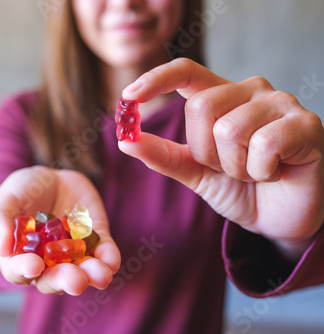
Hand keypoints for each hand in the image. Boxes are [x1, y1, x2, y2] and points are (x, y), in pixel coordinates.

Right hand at [0, 166, 120, 294]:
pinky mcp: (95, 241)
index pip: (19, 271)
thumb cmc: (22, 190)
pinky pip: (103, 254)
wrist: (53, 176)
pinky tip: (110, 261)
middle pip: (54, 279)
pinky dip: (108, 259)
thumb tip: (2, 249)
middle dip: (65, 280)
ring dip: (92, 275)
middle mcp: (47, 262)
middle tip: (75, 281)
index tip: (33, 266)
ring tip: (100, 274)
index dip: (24, 270)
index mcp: (19, 257)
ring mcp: (72, 253)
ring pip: (82, 272)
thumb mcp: (5, 199)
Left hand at [119, 58, 323, 259]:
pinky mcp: (306, 124)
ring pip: (230, 129)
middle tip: (229, 168)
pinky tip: (275, 172)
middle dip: (206, 153)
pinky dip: (261, 171)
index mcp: (221, 97)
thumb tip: (126, 141)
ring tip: (254, 171)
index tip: (128, 96)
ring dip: (235, 166)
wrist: (279, 219)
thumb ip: (164, 156)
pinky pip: (264, 144)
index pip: (186, 71)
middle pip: (201, 107)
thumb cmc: (240, 189)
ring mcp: (280, 103)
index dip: (157, 79)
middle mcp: (250, 91)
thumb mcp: (195, 173)